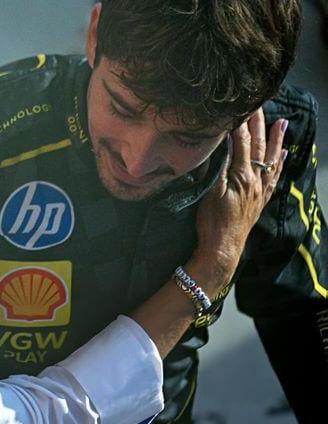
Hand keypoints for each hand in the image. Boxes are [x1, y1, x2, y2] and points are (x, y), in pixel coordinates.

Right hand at [193, 108, 287, 288]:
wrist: (222, 247)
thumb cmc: (212, 221)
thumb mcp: (210, 191)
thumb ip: (219, 166)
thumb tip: (223, 144)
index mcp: (242, 175)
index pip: (240, 142)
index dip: (239, 123)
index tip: (238, 105)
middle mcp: (255, 180)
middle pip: (258, 146)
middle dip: (258, 124)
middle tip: (259, 104)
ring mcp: (259, 190)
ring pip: (270, 159)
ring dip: (276, 140)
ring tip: (281, 123)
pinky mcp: (260, 200)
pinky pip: (274, 177)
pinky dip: (280, 164)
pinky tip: (284, 154)